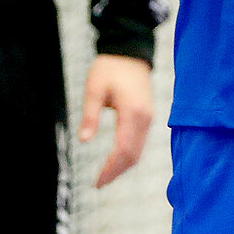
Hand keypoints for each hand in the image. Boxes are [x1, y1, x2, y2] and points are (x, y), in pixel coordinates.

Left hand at [81, 54, 153, 187]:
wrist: (130, 50)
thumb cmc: (110, 68)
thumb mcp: (94, 89)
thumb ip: (90, 116)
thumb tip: (84, 140)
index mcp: (132, 113)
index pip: (123, 150)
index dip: (111, 169)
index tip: (99, 181)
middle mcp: (145, 118)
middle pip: (134, 155)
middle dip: (117, 171)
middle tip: (100, 183)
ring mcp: (149, 117)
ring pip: (139, 150)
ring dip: (124, 165)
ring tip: (106, 175)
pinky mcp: (147, 115)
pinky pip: (140, 141)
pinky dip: (129, 154)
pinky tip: (117, 159)